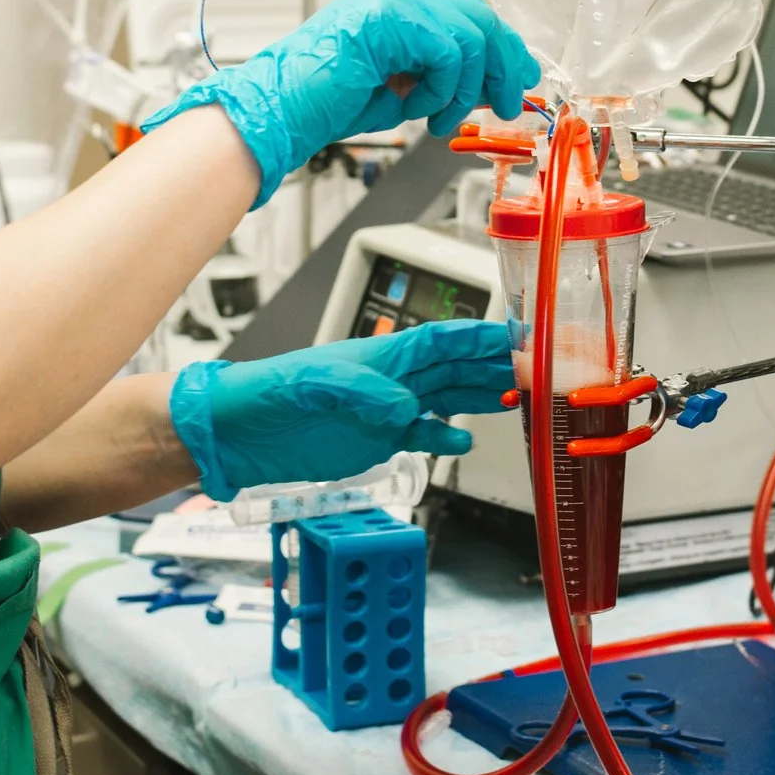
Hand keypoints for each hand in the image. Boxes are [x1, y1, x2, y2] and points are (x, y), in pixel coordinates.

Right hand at [143, 0, 539, 202]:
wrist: (282, 111)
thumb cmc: (329, 102)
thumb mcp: (405, 86)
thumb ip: (445, 74)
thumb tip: (496, 81)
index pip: (466, 11)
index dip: (501, 45)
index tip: (518, 76)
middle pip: (477, 16)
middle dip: (502, 64)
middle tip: (506, 102)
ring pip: (469, 37)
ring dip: (464, 89)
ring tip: (439, 118)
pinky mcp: (387, 17)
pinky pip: (447, 53)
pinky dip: (442, 90)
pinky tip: (417, 108)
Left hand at [167, 320, 517, 499]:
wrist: (238, 433)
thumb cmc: (267, 394)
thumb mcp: (314, 386)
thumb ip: (361, 393)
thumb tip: (405, 409)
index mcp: (380, 356)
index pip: (441, 342)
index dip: (479, 338)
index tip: (518, 333)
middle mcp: (389, 379)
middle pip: (453, 367)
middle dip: (494, 365)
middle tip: (536, 368)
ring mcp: (385, 409)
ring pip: (445, 396)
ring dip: (479, 396)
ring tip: (516, 396)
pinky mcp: (375, 439)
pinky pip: (420, 434)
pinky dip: (444, 436)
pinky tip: (463, 440)